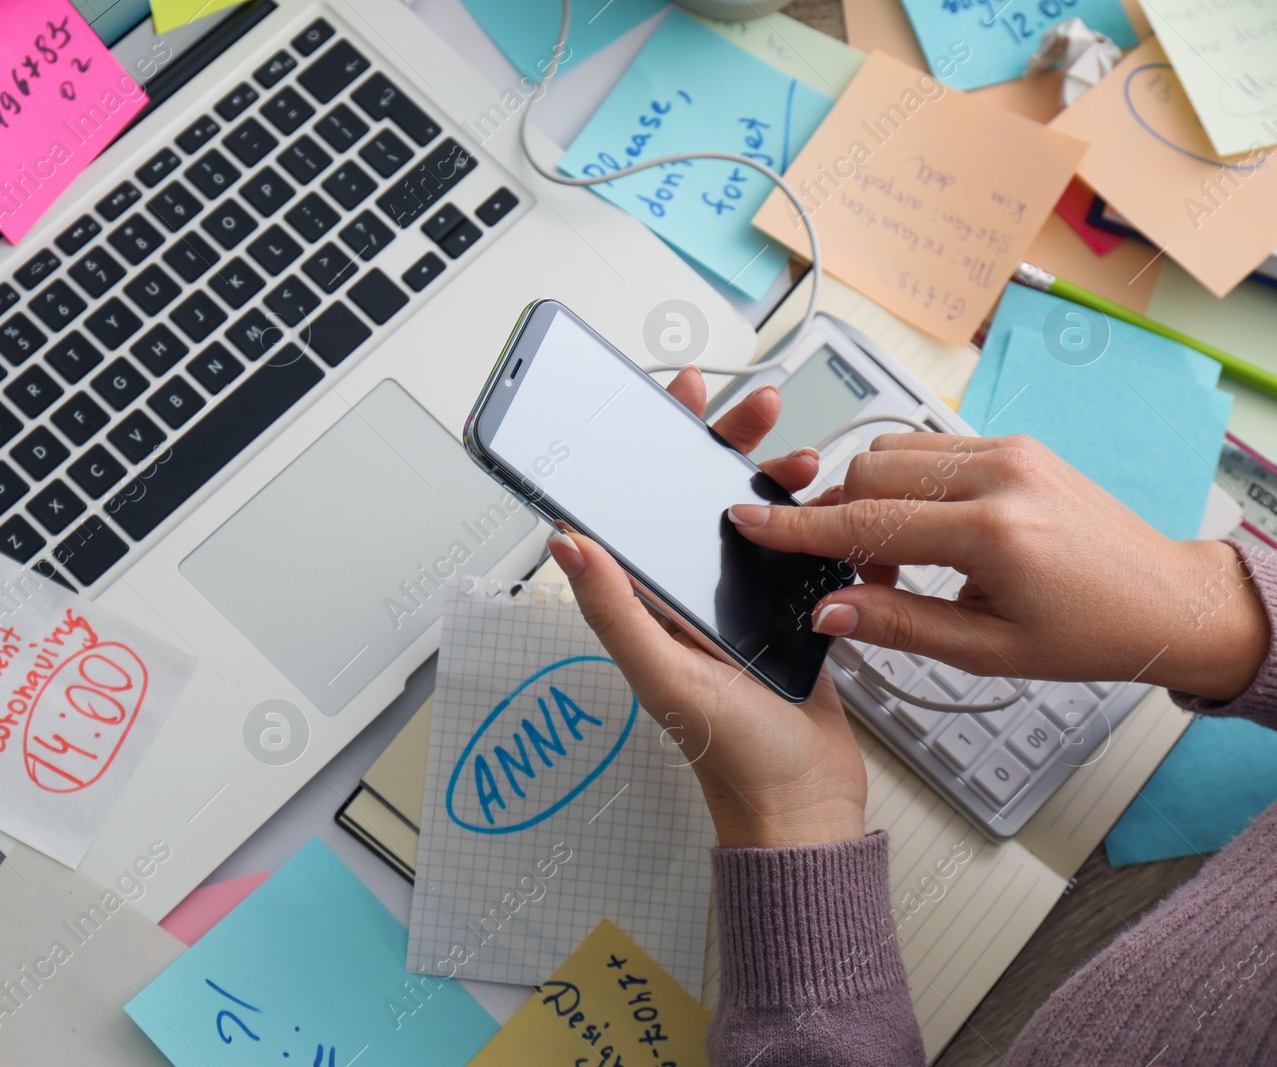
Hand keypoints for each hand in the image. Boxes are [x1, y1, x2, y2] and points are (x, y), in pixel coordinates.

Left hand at [546, 367, 867, 849]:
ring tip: (803, 460)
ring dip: (776, 479)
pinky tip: (830, 505)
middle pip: (702, 497)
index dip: (657, 446)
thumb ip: (616, 610)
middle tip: (759, 409)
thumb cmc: (733, 756)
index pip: (645, 506)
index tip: (678, 396)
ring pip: (755, 518)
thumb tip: (567, 543)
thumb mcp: (663, 676)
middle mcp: (691, 597)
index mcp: (652, 604)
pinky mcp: (789, 615)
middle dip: (728, 443)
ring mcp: (742, 604)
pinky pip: (798, 551)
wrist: (808, 806)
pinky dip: (813, 522)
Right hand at [729, 433, 1268, 701]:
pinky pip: (928, 449)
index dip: (797, 525)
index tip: (748, 518)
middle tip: (862, 576)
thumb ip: (898, 626)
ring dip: (870, 498)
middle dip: (840, 519)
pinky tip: (923, 532)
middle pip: (869, 473)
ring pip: (893, 452)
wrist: (1166, 600)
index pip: (866, 521)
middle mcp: (1000, 475)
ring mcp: (1009, 451)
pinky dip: (904, 485)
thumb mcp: (987, 652)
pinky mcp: (1013, 445)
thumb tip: (827, 610)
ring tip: (896, 557)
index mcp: (994, 533)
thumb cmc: (1088, 633)